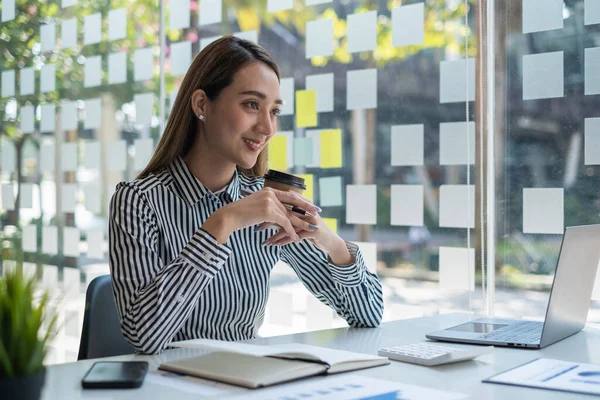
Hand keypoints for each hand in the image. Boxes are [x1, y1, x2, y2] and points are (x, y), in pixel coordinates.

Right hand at [202, 188, 318, 243]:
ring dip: (300, 224)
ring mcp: (269, 201)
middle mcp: (269, 193)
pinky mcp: (268, 211)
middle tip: (317, 214)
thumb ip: (268, 209)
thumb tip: (278, 216)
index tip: (311, 205)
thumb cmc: (239, 216)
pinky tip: (295, 238)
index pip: (289, 195)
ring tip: (311, 229)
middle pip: (292, 202)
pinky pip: (284, 222)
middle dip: (306, 209)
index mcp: (267, 191)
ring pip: (289, 214)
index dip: (301, 200)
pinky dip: (291, 231)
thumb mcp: (256, 209)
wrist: (228, 218)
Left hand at [262, 211, 334, 250]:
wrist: (330, 241)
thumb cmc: (311, 231)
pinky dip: (285, 240)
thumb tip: (268, 217)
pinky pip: (296, 236)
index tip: (257, 216)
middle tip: (257, 228)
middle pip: (284, 215)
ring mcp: (311, 220)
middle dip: (270, 222)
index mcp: (302, 206)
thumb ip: (287, 217)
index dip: (270, 211)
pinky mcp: (314, 231)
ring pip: (289, 226)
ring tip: (266, 241)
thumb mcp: (299, 222)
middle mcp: (306, 211)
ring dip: (276, 235)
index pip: (284, 205)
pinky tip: (277, 244)